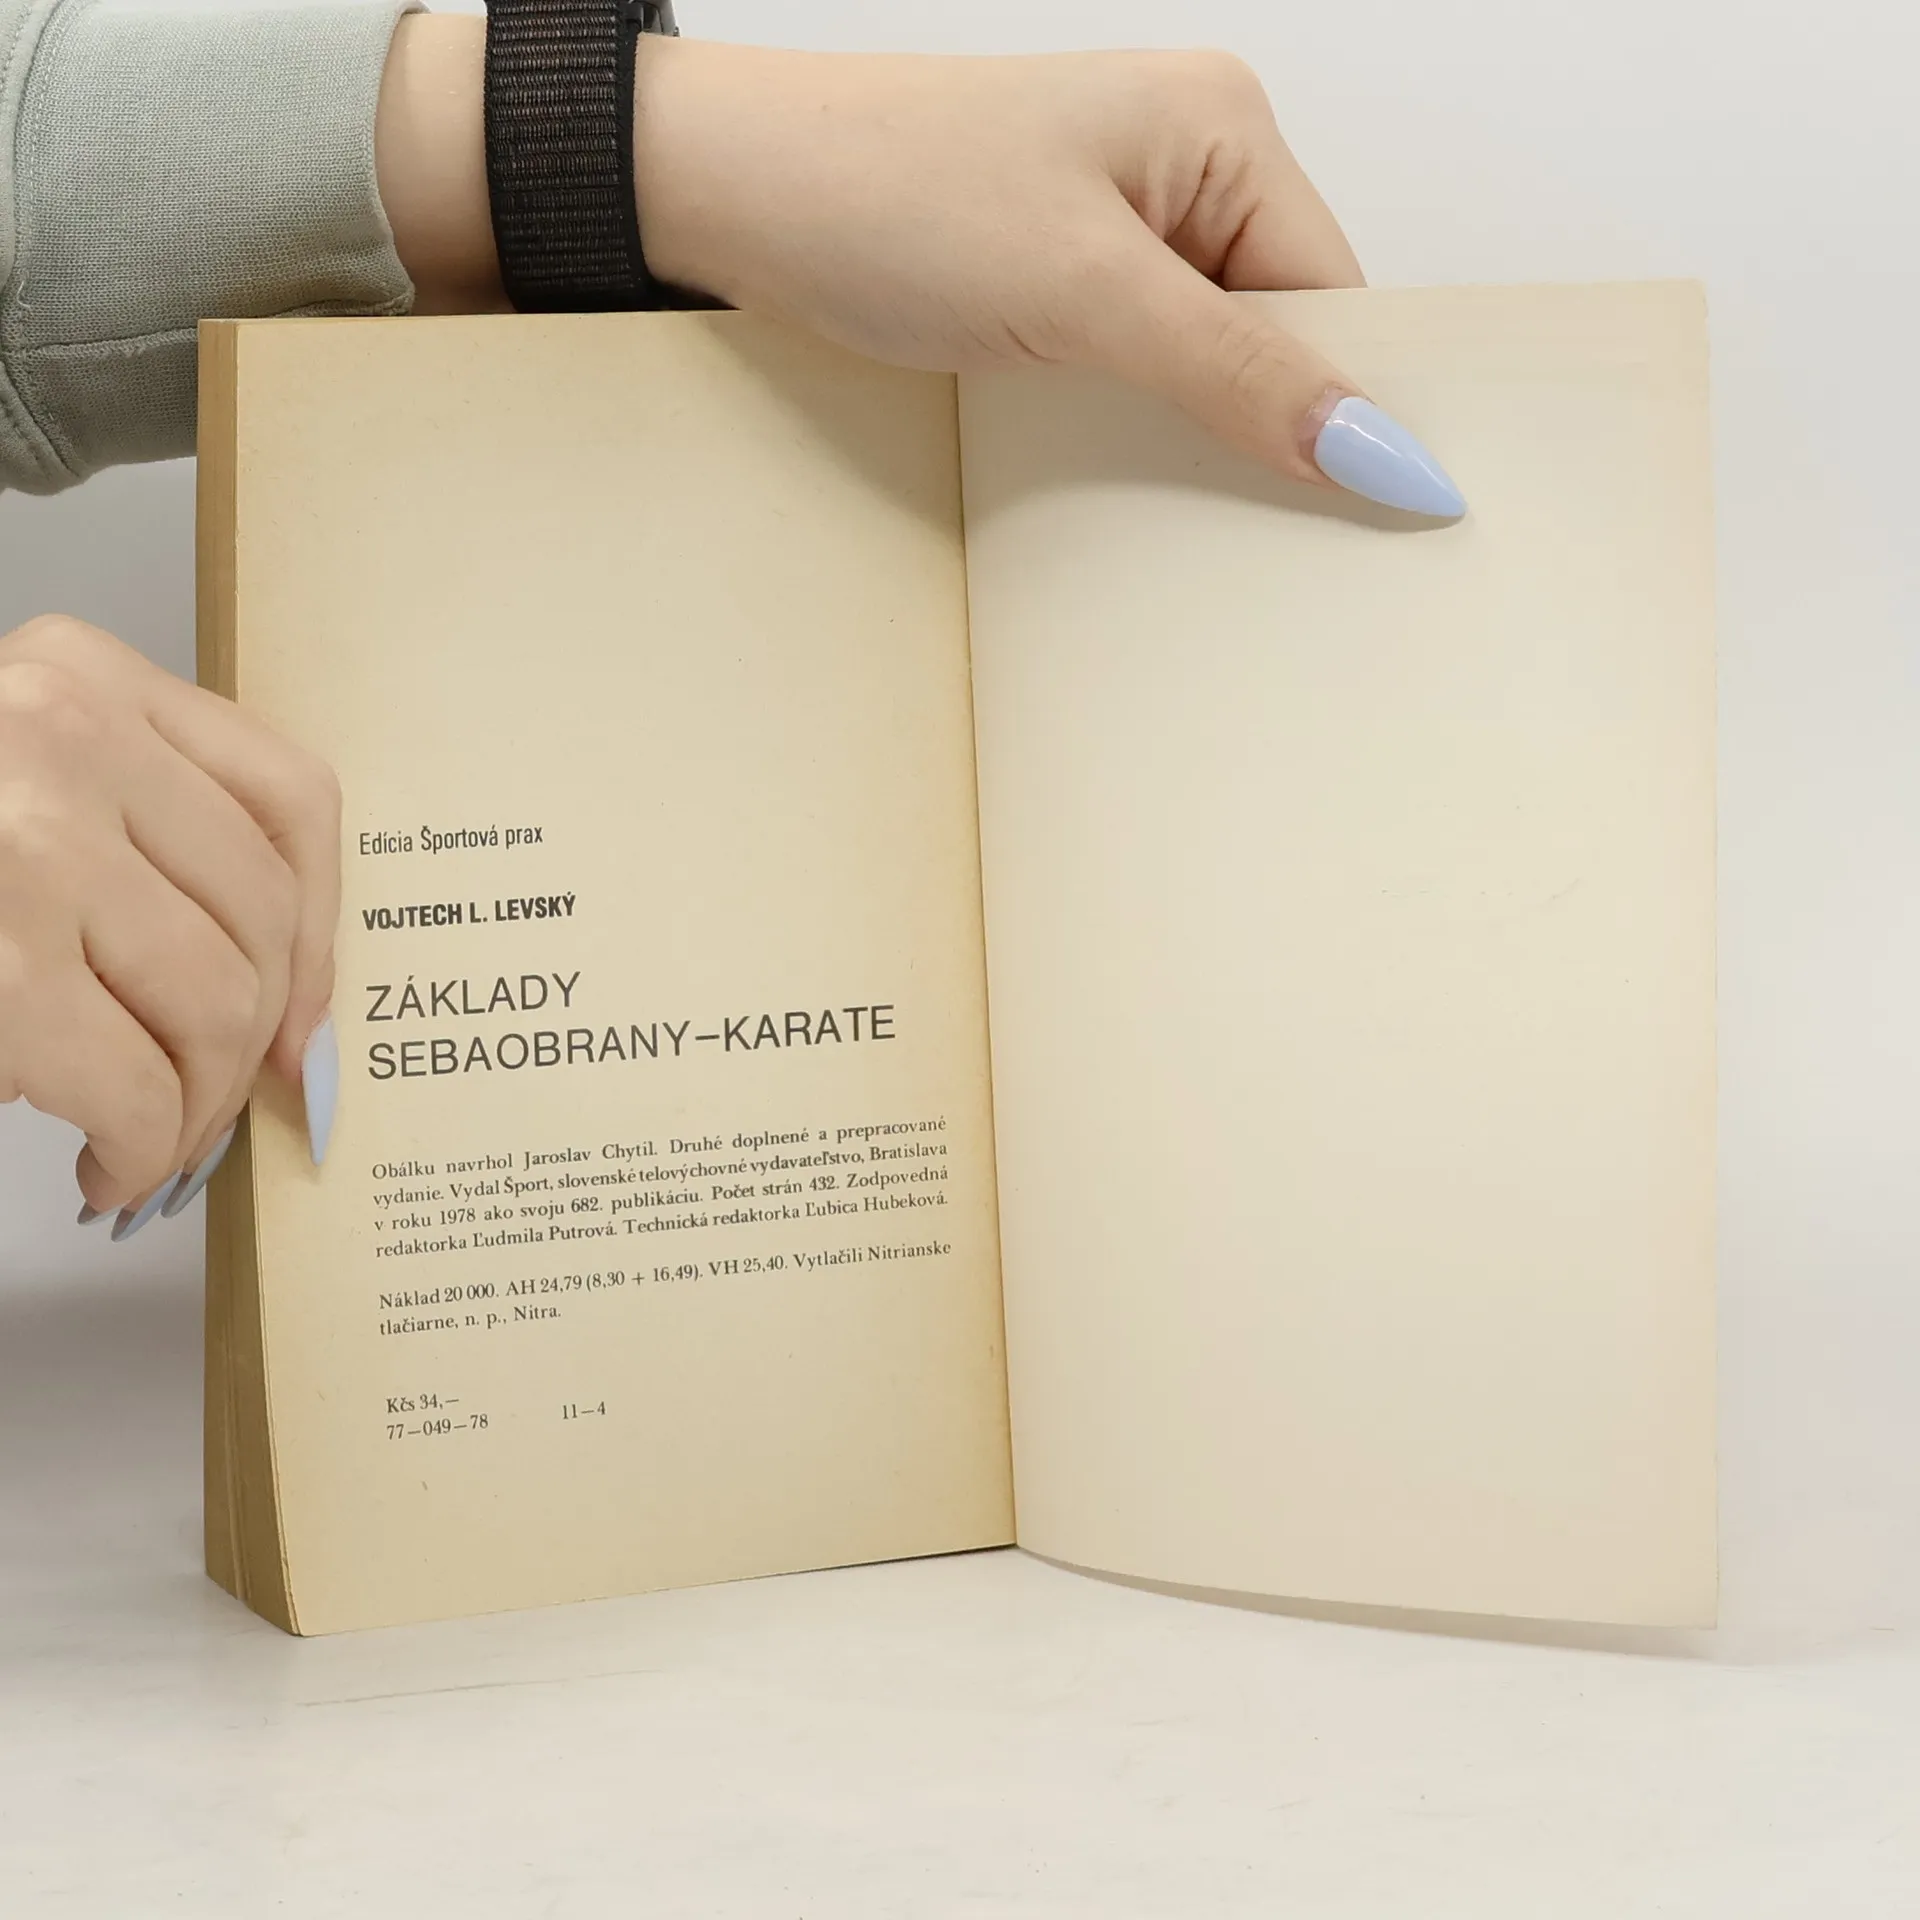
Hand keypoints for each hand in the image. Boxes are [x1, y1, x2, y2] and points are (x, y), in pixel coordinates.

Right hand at [0, 618, 340, 1236]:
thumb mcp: (24, 786)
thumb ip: (147, 843)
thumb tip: (290, 1017)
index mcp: (82, 675)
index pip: (290, 799)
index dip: (323, 932)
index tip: (307, 1017)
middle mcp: (62, 735)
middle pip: (263, 916)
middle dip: (253, 1042)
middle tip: (213, 1104)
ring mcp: (26, 845)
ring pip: (218, 1005)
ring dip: (198, 1105)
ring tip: (154, 1139)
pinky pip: (139, 1084)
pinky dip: (144, 1147)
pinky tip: (109, 1162)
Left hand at [636, 43, 1462, 517]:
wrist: (731, 191)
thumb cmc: (886, 193)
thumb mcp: (1085, 295)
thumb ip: (1237, 376)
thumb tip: (1382, 452)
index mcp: (1222, 128)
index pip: (1336, 296)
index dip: (1349, 406)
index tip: (1366, 517)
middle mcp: (1184, 166)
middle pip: (1281, 332)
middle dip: (1267, 428)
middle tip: (1260, 536)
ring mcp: (1118, 224)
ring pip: (1208, 361)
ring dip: (1195, 435)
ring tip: (1174, 504)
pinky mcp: (1059, 277)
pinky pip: (1141, 367)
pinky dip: (1136, 424)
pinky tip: (1116, 468)